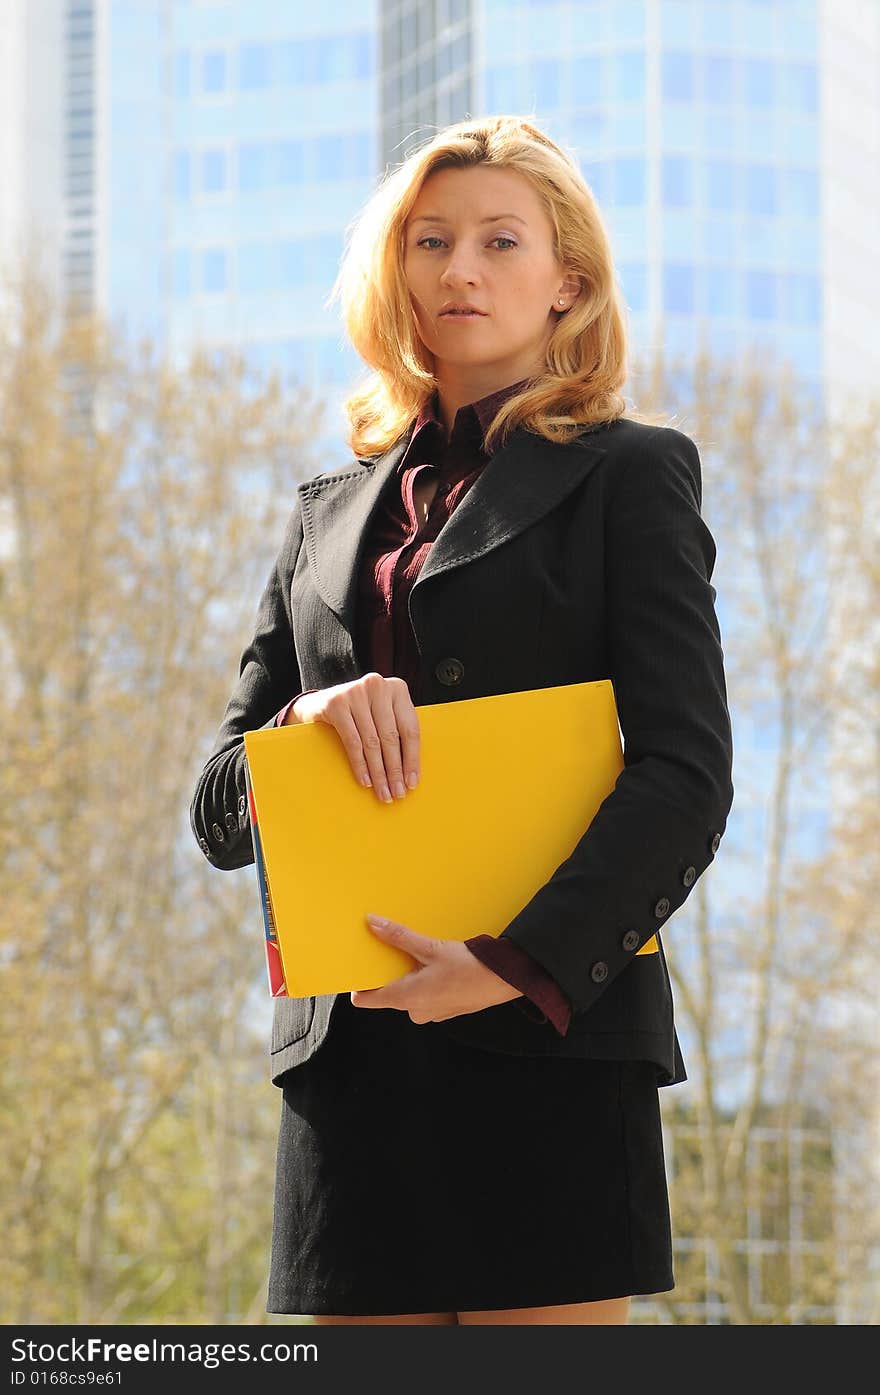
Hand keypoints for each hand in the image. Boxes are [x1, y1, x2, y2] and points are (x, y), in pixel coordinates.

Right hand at [283, 674, 418, 805]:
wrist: (321, 702)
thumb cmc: (360, 712)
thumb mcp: (382, 714)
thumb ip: (398, 731)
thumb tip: (410, 773)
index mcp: (397, 688)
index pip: (410, 729)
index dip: (412, 759)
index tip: (412, 782)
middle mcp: (377, 686)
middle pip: (391, 737)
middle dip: (395, 770)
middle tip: (397, 792)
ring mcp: (356, 693)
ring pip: (372, 742)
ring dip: (378, 772)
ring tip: (382, 792)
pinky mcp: (336, 704)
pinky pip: (352, 742)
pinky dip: (360, 765)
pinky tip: (365, 780)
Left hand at [352, 915, 521, 1023]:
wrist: (505, 980)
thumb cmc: (470, 967)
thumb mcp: (431, 947)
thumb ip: (399, 937)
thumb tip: (373, 923)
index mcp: (407, 998)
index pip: (366, 999)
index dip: (359, 982)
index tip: (357, 963)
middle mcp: (415, 1011)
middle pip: (388, 992)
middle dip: (390, 971)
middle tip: (395, 948)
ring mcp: (430, 1013)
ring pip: (408, 992)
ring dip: (410, 974)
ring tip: (422, 952)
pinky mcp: (444, 1009)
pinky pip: (424, 994)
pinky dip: (425, 980)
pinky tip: (438, 964)